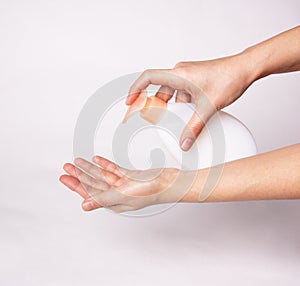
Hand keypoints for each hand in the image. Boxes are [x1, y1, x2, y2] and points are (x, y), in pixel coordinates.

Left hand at [59, 156, 179, 212]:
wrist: (168, 181)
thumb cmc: (151, 191)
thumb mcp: (123, 195)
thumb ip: (103, 199)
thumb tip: (85, 206)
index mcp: (113, 201)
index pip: (89, 193)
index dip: (75, 185)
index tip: (64, 178)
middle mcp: (117, 193)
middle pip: (93, 183)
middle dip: (79, 175)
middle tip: (66, 168)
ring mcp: (124, 184)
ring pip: (102, 175)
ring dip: (89, 168)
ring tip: (78, 162)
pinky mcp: (130, 175)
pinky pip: (114, 169)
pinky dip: (105, 164)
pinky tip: (97, 160)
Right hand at [126, 54, 255, 150]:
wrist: (245, 68)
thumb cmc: (229, 78)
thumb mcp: (209, 107)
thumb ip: (195, 127)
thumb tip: (184, 143)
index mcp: (179, 74)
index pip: (148, 77)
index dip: (135, 89)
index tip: (129, 102)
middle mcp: (180, 72)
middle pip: (159, 89)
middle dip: (154, 105)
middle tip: (152, 119)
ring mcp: (188, 75)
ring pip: (171, 92)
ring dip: (171, 106)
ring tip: (173, 120)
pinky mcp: (195, 79)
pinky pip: (181, 92)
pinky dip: (181, 103)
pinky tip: (189, 114)